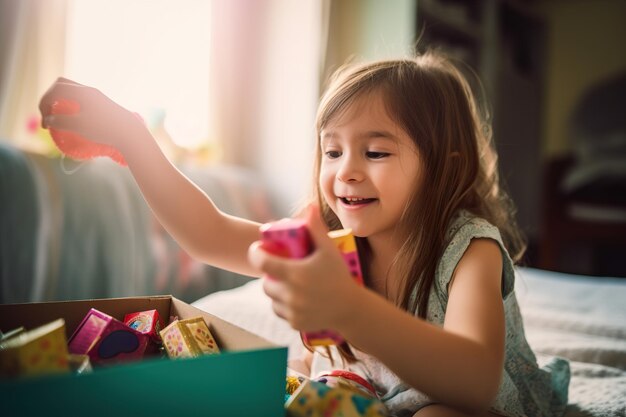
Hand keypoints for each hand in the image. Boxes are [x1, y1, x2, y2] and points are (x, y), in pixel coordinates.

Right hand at [39, 77, 144, 152]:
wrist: (131, 133)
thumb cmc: (105, 129)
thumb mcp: (79, 126)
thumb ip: (61, 121)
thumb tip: (48, 119)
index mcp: (82, 92)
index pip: (55, 90)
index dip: (44, 104)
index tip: (45, 122)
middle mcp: (89, 90)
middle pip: (61, 85)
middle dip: (50, 98)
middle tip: (47, 114)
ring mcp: (96, 96)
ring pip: (71, 90)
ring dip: (60, 100)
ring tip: (58, 117)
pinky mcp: (102, 103)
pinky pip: (80, 98)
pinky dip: (71, 104)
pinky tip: (73, 118)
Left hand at [248, 204, 361, 332]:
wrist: (351, 309)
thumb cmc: (340, 276)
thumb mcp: (329, 250)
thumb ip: (316, 229)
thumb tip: (309, 206)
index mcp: (295, 274)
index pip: (262, 262)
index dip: (256, 254)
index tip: (258, 250)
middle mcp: (290, 294)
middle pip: (266, 283)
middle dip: (270, 275)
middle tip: (279, 269)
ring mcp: (292, 311)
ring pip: (272, 299)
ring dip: (276, 291)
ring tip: (287, 283)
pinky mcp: (295, 323)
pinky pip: (281, 312)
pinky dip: (284, 306)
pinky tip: (294, 299)